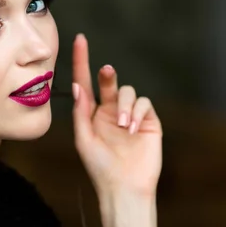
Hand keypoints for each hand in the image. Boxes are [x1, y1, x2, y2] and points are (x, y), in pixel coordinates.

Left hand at [71, 34, 162, 197]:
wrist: (124, 187)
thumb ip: (80, 112)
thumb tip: (77, 86)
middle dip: (108, 75)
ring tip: (123, 127)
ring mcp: (130, 114)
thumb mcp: (84, 139)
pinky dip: (137, 112)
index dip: (82, 61)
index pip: (85, 82)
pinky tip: (132, 129)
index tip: (80, 39)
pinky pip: (144, 103)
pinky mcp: (149, 121)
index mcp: (92, 113)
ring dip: (124, 106)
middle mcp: (111, 110)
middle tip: (107, 70)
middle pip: (109, 82)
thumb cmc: (99, 166)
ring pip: (128, 91)